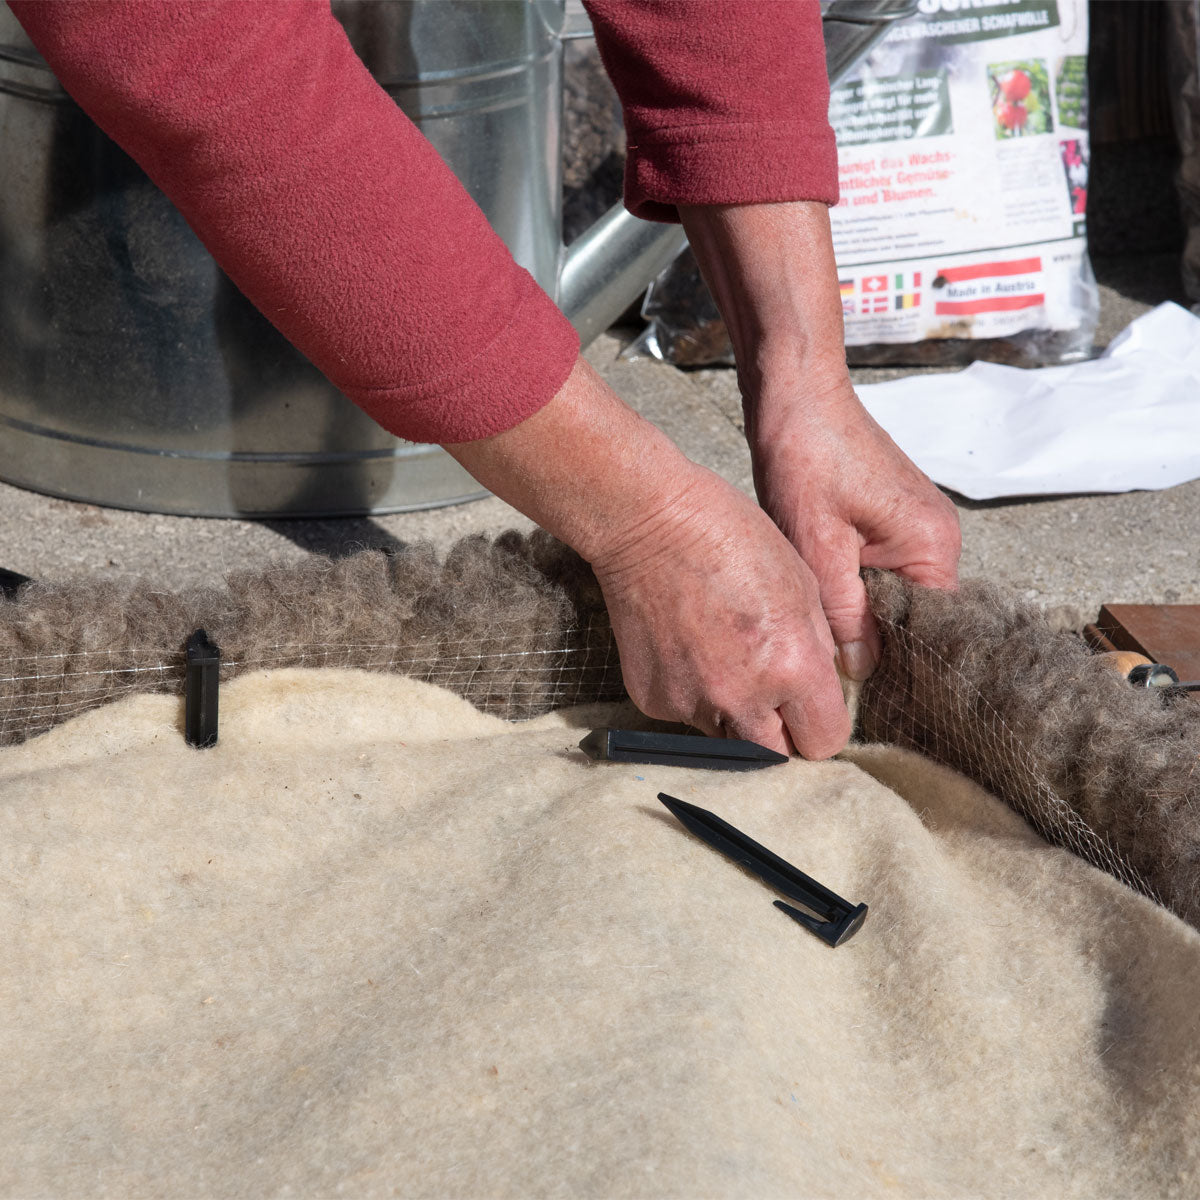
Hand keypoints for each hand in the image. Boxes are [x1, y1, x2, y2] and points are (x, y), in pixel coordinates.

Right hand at [590, 466, 850, 757]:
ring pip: (728, 737)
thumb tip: (822, 690)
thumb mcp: (802, 583)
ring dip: (734, 714)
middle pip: (777, 756)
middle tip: (772, 693)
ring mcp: (691, 701)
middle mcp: (742, 696)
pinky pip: (686, 713)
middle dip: (781, 732)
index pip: (825, 740)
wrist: (649, 522)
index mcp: (791, 666)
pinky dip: (692, 692)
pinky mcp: (652, 698)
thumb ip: (817, 648)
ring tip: (723, 657)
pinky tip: (688, 647)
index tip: (812, 707)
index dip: (822, 723)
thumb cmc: (730, 536)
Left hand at [678, 200, 961, 678]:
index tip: (853, 682)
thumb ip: (843, 615)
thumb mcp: (817, 548)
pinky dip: (849, 582)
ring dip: (854, 607)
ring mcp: (919, 527)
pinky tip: (819, 585)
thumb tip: (859, 673)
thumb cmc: (807, 458)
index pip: (929, 631)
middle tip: (825, 656)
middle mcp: (939, 539)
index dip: (891, 660)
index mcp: (934, 547)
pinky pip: (878, 569)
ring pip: (890, 594)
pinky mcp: (893, 519)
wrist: (796, 397)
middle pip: (911, 615)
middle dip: (869, 635)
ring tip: (817, 619)